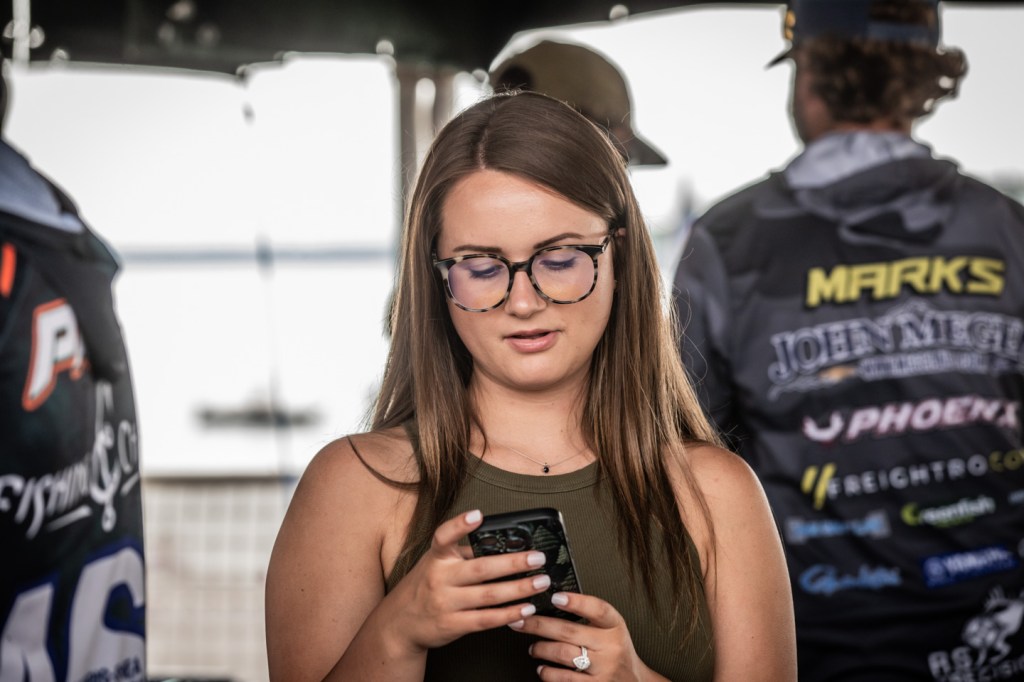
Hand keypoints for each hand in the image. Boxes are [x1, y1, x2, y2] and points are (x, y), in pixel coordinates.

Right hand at [385, 510, 553, 653]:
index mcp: (436, 557)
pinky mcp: (453, 625)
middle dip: (513, 563)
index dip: (460, 525)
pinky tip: (527, 608)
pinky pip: (486, 619)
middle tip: (538, 558)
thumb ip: (464, 554)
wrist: (400, 624)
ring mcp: (445, 603)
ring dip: (519, 589)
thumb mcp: (437, 564)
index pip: (444, 537)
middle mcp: (439, 578)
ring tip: (541, 583)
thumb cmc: (426, 586)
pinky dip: (509, 614)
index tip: (478, 515)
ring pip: (488, 595)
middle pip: (480, 569)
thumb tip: (504, 545)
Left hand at [510, 591, 660, 680]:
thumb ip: (589, 617)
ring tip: (533, 648)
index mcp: (615, 626)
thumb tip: (553, 603)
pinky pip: (564, 679)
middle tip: (520, 621)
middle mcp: (611, 647)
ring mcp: (603, 669)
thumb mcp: (612, 629)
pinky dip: (548, 673)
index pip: (598, 609)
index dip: (576, 602)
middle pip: (569, 631)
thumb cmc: (615, 650)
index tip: (555, 597)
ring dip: (541, 649)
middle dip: (539, 625)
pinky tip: (542, 668)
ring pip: (563, 655)